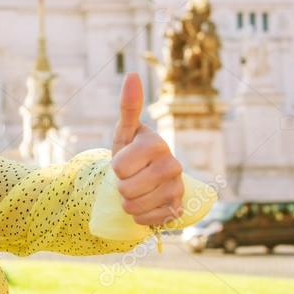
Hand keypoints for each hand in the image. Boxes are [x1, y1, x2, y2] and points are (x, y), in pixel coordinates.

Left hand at [110, 72, 184, 226]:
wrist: (145, 180)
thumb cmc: (131, 152)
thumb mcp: (125, 132)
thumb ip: (128, 106)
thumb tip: (132, 74)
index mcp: (157, 144)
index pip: (120, 167)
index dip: (116, 167)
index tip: (125, 160)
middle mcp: (173, 165)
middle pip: (126, 188)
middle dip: (121, 186)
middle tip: (130, 178)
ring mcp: (178, 189)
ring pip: (134, 206)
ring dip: (128, 202)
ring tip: (137, 190)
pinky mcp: (177, 209)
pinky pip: (146, 220)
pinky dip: (139, 216)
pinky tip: (147, 203)